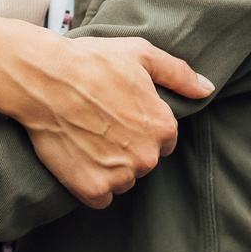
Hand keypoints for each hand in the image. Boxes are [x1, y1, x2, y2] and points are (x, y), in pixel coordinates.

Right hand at [8, 33, 210, 209]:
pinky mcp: (93, 189)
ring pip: (123, 181)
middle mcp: (148, 155)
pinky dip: (91, 184)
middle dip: (127, 148)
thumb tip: (207, 89)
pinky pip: (101, 197)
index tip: (119, 114)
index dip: (141, 126)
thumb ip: (179, 74)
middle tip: (99, 124)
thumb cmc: (91, 61)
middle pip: (144, 161)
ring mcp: (120, 175)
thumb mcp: (141, 54)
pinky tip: (78, 159)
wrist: (44, 78)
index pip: (164, 140)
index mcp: (163, 125)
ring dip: (109, 168)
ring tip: (86, 138)